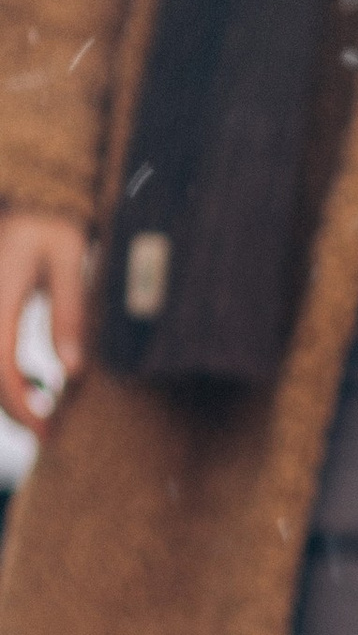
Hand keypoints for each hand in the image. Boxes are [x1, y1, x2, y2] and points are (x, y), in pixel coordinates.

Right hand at [0, 215, 89, 436]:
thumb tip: (74, 368)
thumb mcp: (70, 258)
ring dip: (7, 396)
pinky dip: (5, 377)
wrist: (27, 199)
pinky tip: (31, 388)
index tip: (45, 431)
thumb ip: (70, 311)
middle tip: (49, 434)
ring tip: (43, 418)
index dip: (20, 405)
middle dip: (13, 410)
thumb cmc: (52, 222)